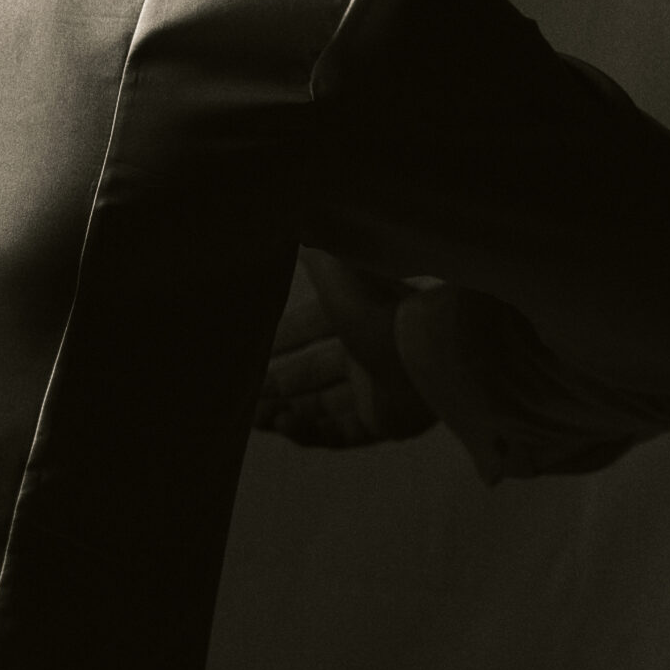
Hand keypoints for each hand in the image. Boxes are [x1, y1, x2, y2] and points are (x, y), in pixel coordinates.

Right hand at [253, 248, 438, 447]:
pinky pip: (343, 435)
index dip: (285, 337)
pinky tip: (285, 427)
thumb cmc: (379, 310)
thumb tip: (295, 234)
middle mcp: (369, 353)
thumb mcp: (335, 273)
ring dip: (287, 411)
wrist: (424, 352)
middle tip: (246, 392)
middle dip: (276, 383)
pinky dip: (310, 433)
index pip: (315, 326)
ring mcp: (378, 391)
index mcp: (361, 315)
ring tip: (255, 416)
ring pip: (324, 407)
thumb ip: (313, 256)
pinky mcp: (386, 424)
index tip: (255, 349)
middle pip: (314, 373)